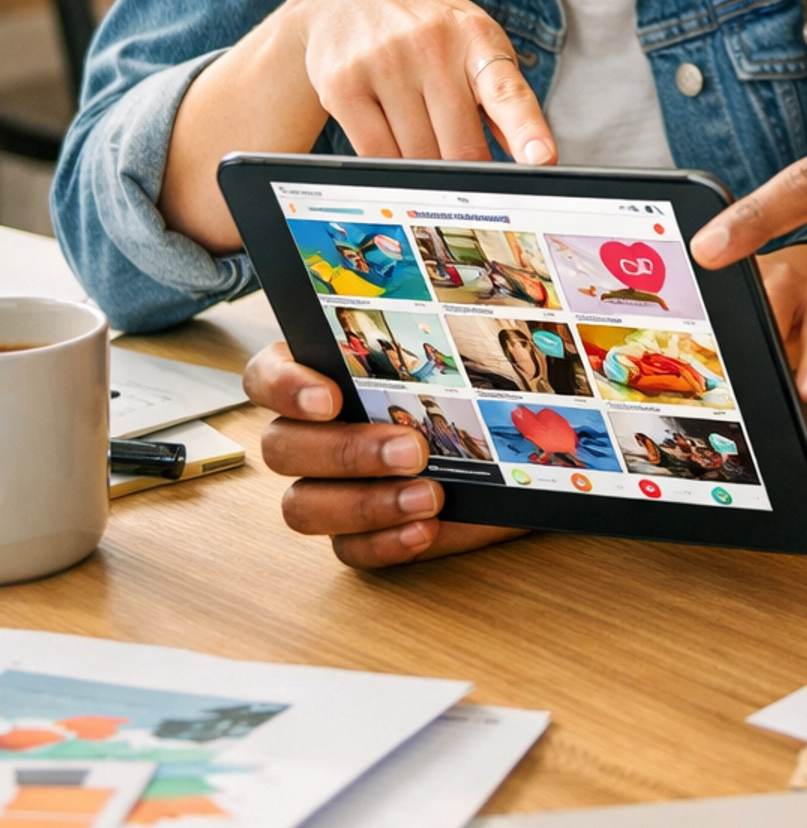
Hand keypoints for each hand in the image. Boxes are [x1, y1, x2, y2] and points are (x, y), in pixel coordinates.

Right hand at [246, 342, 517, 568]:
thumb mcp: (466, 344)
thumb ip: (448, 317)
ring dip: (365, 503)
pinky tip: (425, 528)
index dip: (283, 387)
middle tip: (411, 449)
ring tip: (430, 496)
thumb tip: (469, 276)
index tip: (330, 397)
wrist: (518, 452)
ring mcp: (326, 489)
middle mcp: (310, 434)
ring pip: (304, 506)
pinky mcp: (357, 535)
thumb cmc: (477, 388)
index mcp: (320, 374)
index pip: (266, 376)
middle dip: (346, 451)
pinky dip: (384, 542)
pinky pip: (348, 550)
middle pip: (282, 449)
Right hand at [291, 0, 555, 164]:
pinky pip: (375, 154)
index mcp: (475, 37)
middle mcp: (431, 45)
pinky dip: (388, 165)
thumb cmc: (427, 30)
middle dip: (465, 170)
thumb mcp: (473, 46)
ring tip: (419, 137)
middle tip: (463, 173)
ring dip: (424, 166)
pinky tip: (391, 145)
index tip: (542, 159)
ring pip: (417, 156)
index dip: (526, 129)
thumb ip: (503, 98)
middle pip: (459, 145)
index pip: (506, 91)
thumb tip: (534, 159)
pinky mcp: (343, 85)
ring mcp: (383, 62)